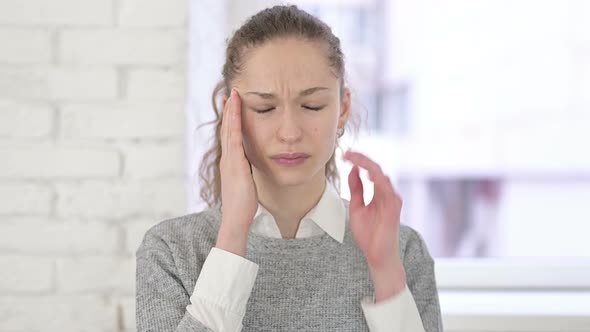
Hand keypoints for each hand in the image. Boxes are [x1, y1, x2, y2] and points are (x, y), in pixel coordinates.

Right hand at [217, 88, 257, 255]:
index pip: (230, 137)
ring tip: (233, 95)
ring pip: (229, 130)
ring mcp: (230, 160)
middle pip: (227, 129)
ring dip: (231, 112)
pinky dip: (234, 122)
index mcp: (231, 163)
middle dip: (229, 111)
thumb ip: (246, 173)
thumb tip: (249, 168)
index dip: (231, 121)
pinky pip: (234, 138)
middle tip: (232, 93)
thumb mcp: (245, 184)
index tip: (234, 106)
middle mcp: (228, 159)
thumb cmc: (242, 205)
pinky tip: (236, 110)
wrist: (236, 218)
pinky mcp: (235, 163)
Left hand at [343, 150, 405, 301]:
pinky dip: (379, 180)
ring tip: (354, 158)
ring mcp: (391, 199)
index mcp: (379, 192)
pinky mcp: (393, 208)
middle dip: (361, 159)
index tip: (345, 155)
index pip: (370, 170)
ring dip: (367, 165)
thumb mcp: (357, 207)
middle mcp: (387, 193)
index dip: (358, 161)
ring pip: (381, 175)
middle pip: (376, 169)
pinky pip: (387, 190)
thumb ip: (356, 189)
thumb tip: (353, 169)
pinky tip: (369, 174)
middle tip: (347, 153)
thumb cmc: (370, 234)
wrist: (377, 255)